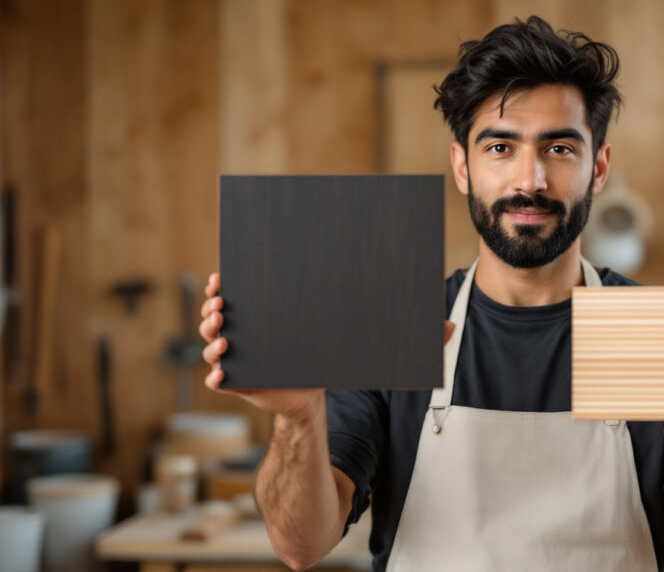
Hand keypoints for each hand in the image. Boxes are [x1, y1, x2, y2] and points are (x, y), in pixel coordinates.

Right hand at [199, 272, 456, 420]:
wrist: (315, 395)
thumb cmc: (334, 356)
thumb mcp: (364, 337)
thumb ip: (400, 330)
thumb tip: (449, 325)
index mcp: (274, 308)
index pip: (247, 287)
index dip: (230, 279)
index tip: (227, 272)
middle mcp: (250, 328)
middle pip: (223, 310)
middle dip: (214, 303)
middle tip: (220, 299)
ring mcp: (243, 354)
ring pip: (216, 341)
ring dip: (211, 334)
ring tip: (220, 330)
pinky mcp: (243, 381)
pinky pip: (223, 378)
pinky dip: (219, 376)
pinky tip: (222, 376)